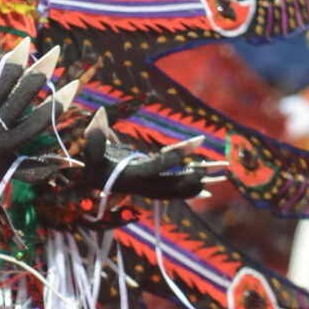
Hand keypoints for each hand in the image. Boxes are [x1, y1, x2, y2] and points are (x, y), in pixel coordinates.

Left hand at [0, 44, 74, 174]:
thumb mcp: (5, 169)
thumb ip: (34, 168)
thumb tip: (69, 164)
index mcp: (8, 144)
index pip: (38, 122)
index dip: (57, 104)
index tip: (74, 86)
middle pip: (21, 96)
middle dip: (39, 74)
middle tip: (54, 54)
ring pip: (0, 82)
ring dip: (14, 61)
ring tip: (27, 43)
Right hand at [75, 107, 206, 201]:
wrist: (92, 181)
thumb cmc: (93, 164)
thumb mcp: (91, 152)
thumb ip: (95, 137)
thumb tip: (100, 115)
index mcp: (132, 176)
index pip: (159, 166)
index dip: (179, 154)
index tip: (198, 142)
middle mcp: (144, 187)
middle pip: (174, 185)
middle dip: (195, 176)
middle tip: (217, 168)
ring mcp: (149, 190)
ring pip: (177, 191)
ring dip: (196, 185)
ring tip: (217, 177)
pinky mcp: (152, 190)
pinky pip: (174, 193)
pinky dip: (190, 192)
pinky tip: (206, 190)